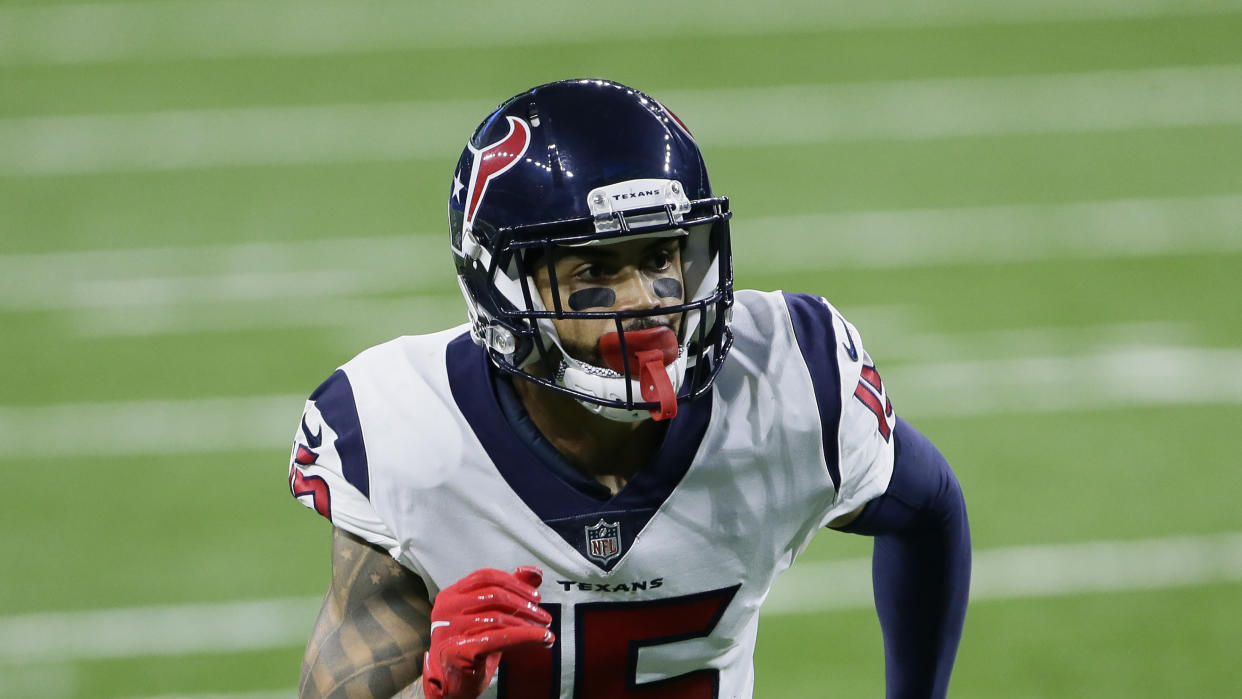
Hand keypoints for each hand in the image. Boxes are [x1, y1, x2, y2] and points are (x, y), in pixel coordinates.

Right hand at [422, 566, 553, 698]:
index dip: (514, 582)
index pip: (486, 577)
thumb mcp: (488, 615)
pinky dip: (526, 635)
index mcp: (450, 595)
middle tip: (543, 614)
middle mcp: (446, 609)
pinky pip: (500, 638)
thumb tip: (534, 571)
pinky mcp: (461, 651)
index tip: (535, 595)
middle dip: (524, 602)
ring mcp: (450, 630)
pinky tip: (541, 638)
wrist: (452, 681)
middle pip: (494, 594)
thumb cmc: (470, 644)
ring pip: (498, 617)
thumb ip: (509, 591)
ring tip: (544, 628)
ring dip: (527, 622)